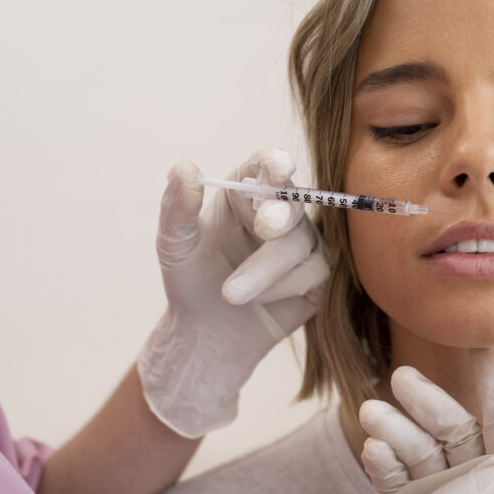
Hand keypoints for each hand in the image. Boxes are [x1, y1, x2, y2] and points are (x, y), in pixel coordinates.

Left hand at [138, 147, 327, 436]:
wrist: (208, 331)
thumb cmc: (191, 281)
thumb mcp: (175, 244)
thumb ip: (177, 207)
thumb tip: (185, 167)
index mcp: (245, 192)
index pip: (266, 166)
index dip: (276, 163)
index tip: (278, 168)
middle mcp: (279, 210)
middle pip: (291, 203)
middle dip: (279, 215)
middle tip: (264, 228)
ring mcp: (302, 241)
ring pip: (300, 243)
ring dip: (265, 270)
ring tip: (231, 294)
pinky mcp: (317, 273)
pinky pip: (314, 271)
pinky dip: (282, 287)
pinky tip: (257, 300)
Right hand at [358, 350, 493, 493]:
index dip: (492, 382)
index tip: (479, 345)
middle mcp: (473, 489)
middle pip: (453, 430)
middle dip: (427, 401)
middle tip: (401, 375)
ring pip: (418, 450)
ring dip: (394, 428)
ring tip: (368, 412)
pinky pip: (393, 476)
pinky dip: (383, 460)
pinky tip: (373, 448)